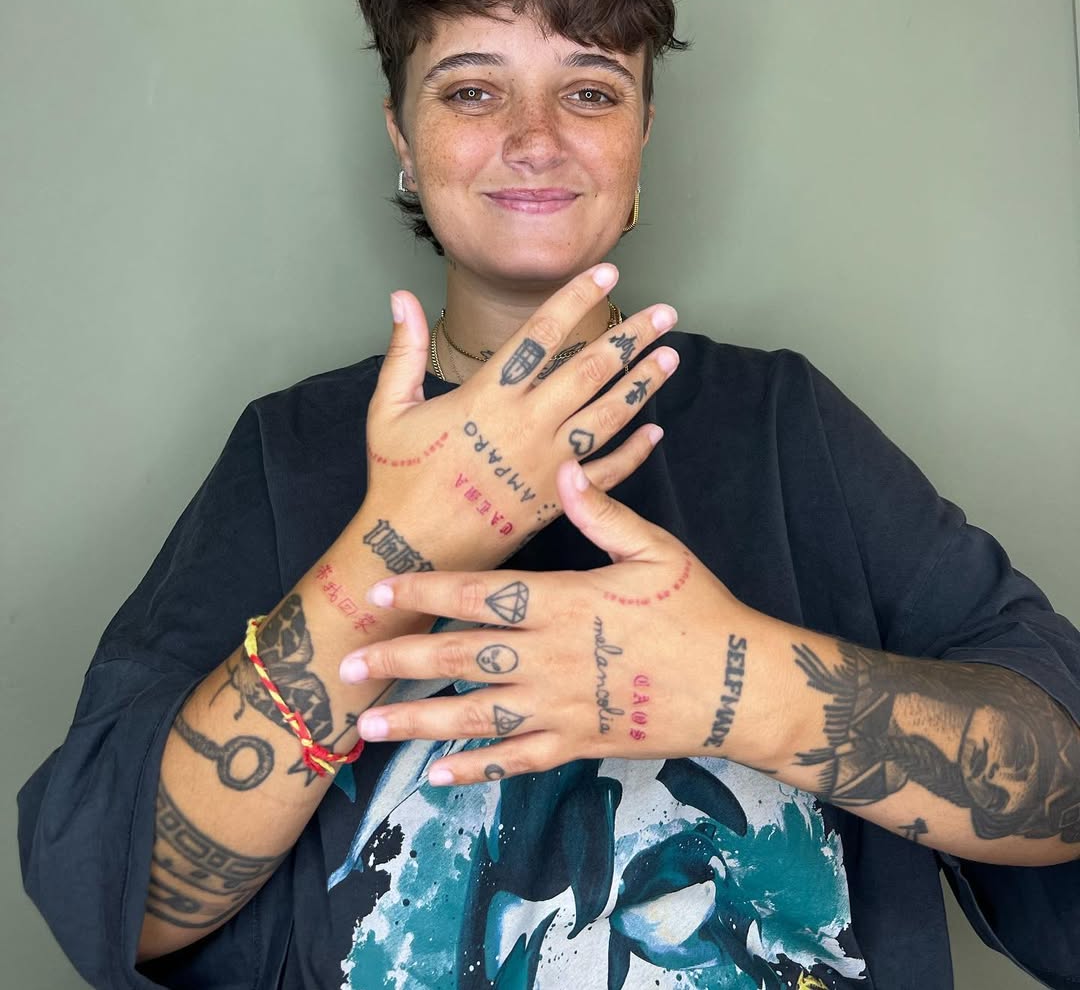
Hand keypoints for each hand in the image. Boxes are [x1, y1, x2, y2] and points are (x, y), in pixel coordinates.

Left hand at [340, 459, 748, 783]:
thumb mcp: (658, 550)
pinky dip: (477, 769)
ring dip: (419, 721)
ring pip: (477, 716)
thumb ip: (604, 513)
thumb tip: (564, 470)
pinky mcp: (578, 743)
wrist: (740, 686)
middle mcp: (552, 658)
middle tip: (348, 668)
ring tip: (369, 728)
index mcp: (565, 602)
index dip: (428, 592)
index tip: (382, 590)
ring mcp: (562, 707)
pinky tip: (438, 776)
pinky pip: (518, 760)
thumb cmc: (700, 610)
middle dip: (402, 661)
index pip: (481, 596)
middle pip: (462, 658)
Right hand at [363, 265, 679, 568]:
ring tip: (670, 356)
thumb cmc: (398, 478)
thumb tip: (401, 296)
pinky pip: (606, 474)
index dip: (577, 299)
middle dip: (631, 338)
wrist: (412, 552)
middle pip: (590, 370)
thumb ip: (405, 351)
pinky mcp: (556, 500)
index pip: (542, 334)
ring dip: (642, 385)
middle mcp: (525, 425)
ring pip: (607, 417)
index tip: (608, 274)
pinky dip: (634, 453)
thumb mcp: (389, 409)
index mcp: (486, 396)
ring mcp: (547, 464)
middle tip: (666, 313)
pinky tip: (655, 430)